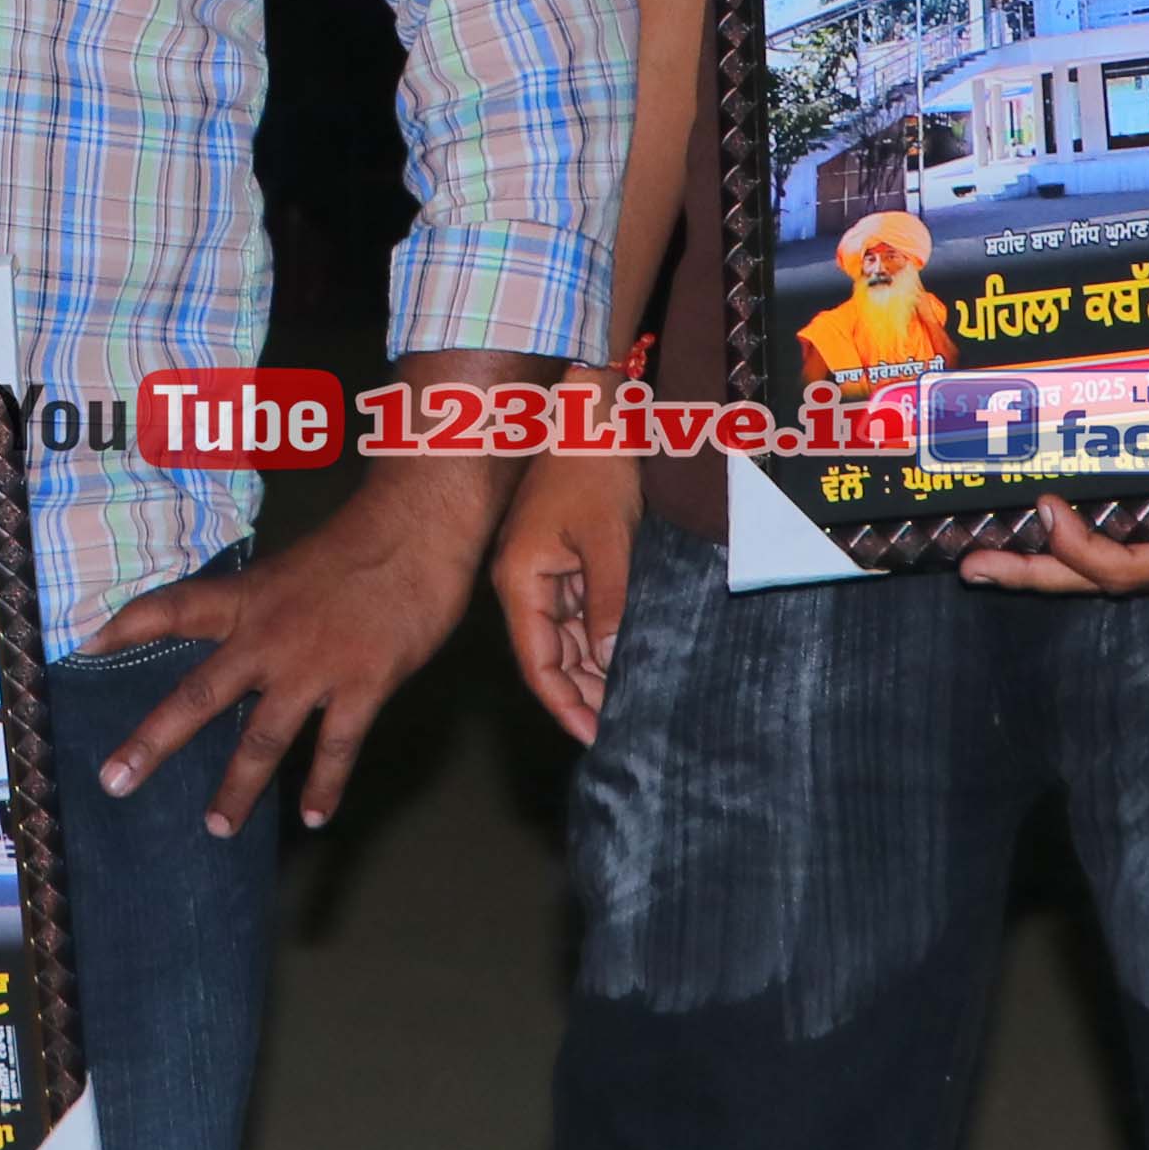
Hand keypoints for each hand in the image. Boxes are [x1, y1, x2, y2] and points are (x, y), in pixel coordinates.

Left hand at [87, 466, 494, 837]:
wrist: (417, 531)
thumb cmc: (359, 544)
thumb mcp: (291, 569)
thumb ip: (264, 610)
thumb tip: (244, 645)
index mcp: (247, 600)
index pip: (170, 610)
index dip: (124, 628)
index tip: (84, 649)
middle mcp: (267, 638)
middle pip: (198, 696)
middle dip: (153, 742)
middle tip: (114, 781)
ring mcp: (313, 668)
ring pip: (262, 739)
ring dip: (236, 788)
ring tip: (216, 827)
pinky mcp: (362, 686)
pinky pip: (336, 748)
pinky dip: (324, 787)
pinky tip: (312, 818)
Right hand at [490, 447, 644, 746]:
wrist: (593, 413)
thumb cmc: (593, 467)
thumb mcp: (607, 538)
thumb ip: (609, 603)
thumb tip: (611, 662)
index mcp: (519, 580)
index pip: (537, 662)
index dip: (564, 703)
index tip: (594, 737)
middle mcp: (524, 584)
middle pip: (549, 657)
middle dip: (583, 695)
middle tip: (622, 728)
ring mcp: (543, 573)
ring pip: (566, 640)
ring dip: (593, 671)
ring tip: (628, 705)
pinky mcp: (565, 562)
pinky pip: (580, 615)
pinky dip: (601, 640)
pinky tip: (626, 660)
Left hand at [954, 490, 1148, 600]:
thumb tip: (1144, 416)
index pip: (1127, 569)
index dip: (1079, 547)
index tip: (1045, 507)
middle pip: (1098, 581)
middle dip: (1032, 573)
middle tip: (975, 564)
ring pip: (1097, 574)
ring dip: (1039, 562)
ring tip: (984, 555)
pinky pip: (1110, 554)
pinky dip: (1065, 545)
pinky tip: (1026, 533)